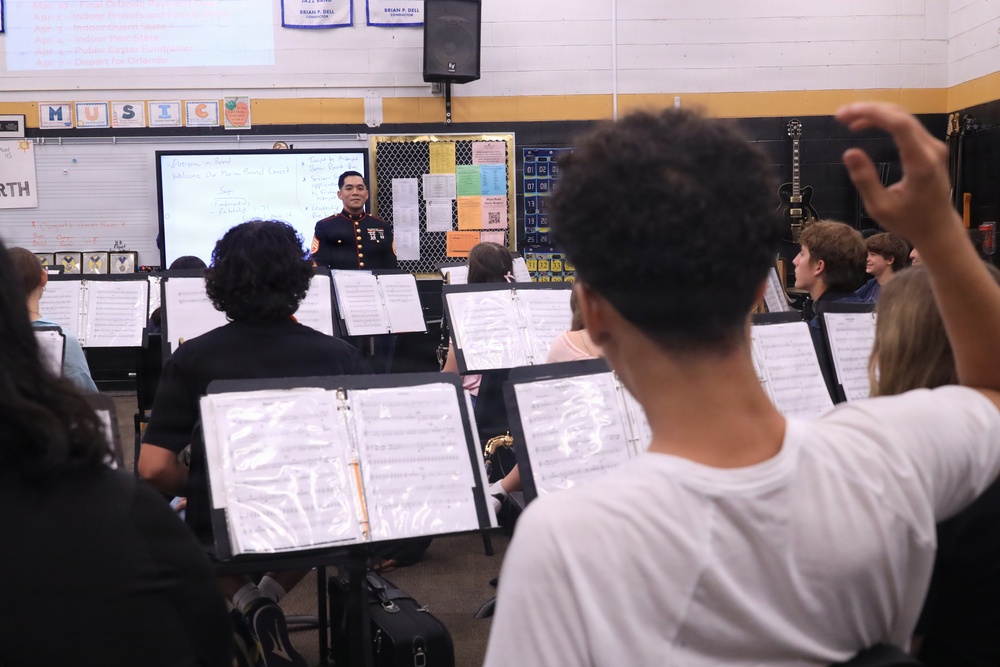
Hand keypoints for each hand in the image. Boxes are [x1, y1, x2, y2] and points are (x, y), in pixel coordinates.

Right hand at [836, 102, 958, 245]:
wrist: (938, 227)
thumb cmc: (908, 221)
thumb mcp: (880, 207)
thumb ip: (865, 180)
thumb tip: (849, 152)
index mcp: (920, 164)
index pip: (900, 126)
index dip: (872, 114)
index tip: (846, 114)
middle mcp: (931, 149)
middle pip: (901, 115)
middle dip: (869, 110)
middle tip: (840, 115)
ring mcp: (933, 146)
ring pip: (903, 117)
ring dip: (875, 114)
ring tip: (848, 120)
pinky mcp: (930, 148)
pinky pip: (906, 126)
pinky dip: (884, 121)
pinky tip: (864, 125)